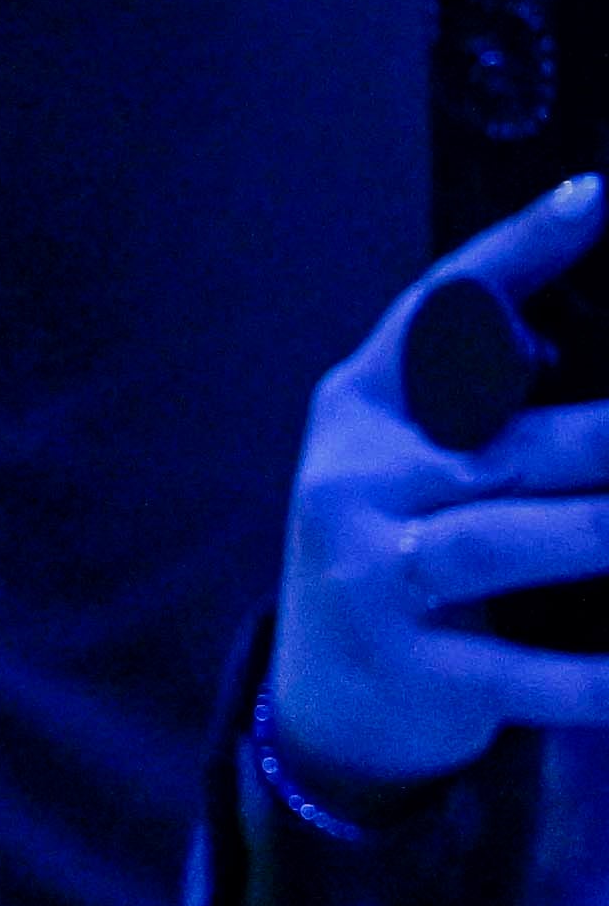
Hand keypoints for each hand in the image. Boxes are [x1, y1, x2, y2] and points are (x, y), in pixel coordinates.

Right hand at [274, 179, 608, 796]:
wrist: (324, 707)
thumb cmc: (402, 553)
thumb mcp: (413, 462)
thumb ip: (478, 402)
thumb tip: (563, 333)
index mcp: (360, 413)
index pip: (438, 316)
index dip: (517, 255)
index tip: (595, 197)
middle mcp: (353, 483)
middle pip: (506, 441)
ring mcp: (371, 577)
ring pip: (505, 538)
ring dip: (602, 533)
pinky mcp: (409, 670)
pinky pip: (520, 668)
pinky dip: (593, 676)